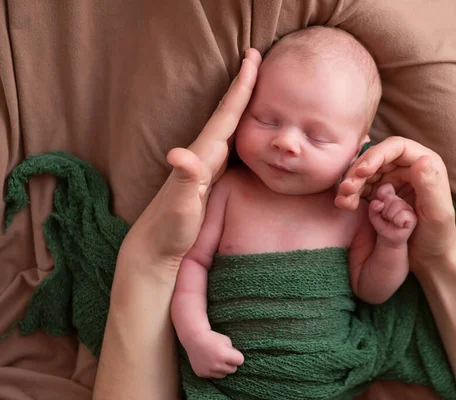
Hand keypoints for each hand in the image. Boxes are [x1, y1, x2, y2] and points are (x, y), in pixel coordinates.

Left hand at [119, 48, 261, 271]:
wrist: (155, 248)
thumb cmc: (168, 229)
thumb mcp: (178, 206)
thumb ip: (182, 178)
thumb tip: (178, 153)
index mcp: (201, 156)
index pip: (225, 116)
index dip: (241, 89)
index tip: (253, 60)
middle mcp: (202, 155)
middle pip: (227, 113)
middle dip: (243, 86)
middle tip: (256, 57)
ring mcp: (204, 165)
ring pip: (228, 126)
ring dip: (241, 103)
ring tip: (255, 83)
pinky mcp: (208, 177)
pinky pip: (229, 143)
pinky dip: (239, 127)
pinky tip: (244, 127)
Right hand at [183, 330, 244, 378]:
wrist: (194, 338)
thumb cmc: (212, 337)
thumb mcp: (227, 341)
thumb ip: (233, 352)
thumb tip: (236, 361)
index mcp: (223, 355)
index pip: (240, 361)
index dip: (237, 356)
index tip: (233, 353)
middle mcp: (216, 365)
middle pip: (233, 369)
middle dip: (231, 363)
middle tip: (225, 356)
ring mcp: (208, 371)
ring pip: (224, 375)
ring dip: (223, 368)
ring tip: (217, 359)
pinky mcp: (201, 374)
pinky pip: (213, 376)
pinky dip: (213, 370)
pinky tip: (209, 362)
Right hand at [336, 137, 455, 270]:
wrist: (431, 258)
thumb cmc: (439, 237)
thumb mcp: (438, 214)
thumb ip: (431, 186)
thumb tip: (422, 159)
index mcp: (426, 165)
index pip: (397, 148)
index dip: (377, 155)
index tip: (363, 171)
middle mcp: (408, 168)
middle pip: (377, 158)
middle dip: (358, 172)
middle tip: (346, 189)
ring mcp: (394, 180)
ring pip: (366, 172)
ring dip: (351, 183)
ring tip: (342, 200)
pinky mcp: (382, 193)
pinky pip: (363, 187)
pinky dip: (352, 194)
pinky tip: (344, 204)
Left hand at [368, 183, 416, 247]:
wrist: (389, 239)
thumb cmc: (383, 225)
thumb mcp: (373, 216)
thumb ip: (373, 207)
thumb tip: (379, 203)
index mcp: (392, 197)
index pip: (387, 187)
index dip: (381, 195)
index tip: (380, 206)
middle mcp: (401, 201)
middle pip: (390, 197)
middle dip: (384, 209)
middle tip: (386, 217)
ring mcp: (408, 209)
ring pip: (397, 205)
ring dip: (390, 216)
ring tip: (391, 221)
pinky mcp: (413, 218)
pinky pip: (403, 214)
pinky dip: (397, 220)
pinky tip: (397, 224)